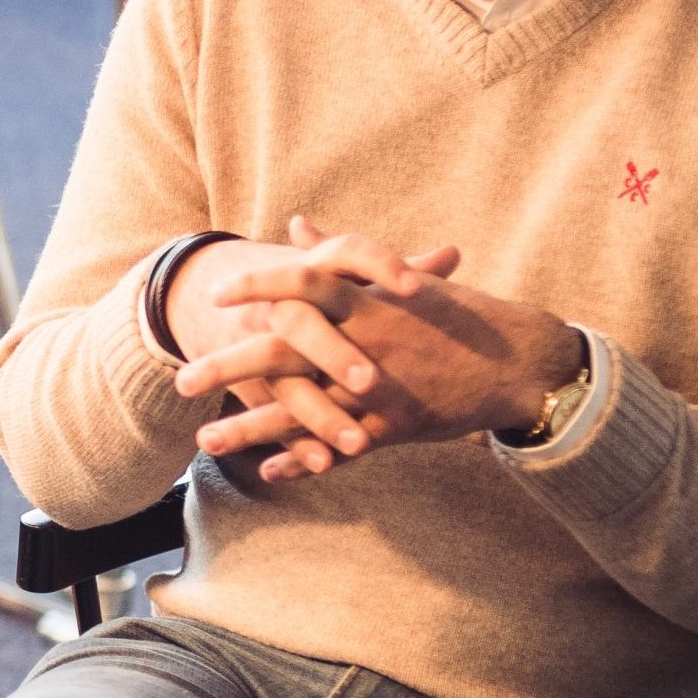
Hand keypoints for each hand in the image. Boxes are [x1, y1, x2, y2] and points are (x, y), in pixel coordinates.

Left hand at [178, 219, 580, 479]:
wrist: (517, 362)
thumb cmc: (454, 316)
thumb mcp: (397, 280)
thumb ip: (338, 256)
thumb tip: (297, 224)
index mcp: (366, 301)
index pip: (302, 283)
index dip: (258, 285)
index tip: (215, 294)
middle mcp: (366, 343)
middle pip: (284, 352)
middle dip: (228, 369)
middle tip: (180, 383)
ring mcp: (378, 389)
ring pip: (302, 411)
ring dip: (251, 427)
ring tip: (204, 440)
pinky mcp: (393, 426)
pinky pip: (340, 447)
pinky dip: (304, 460)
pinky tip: (268, 472)